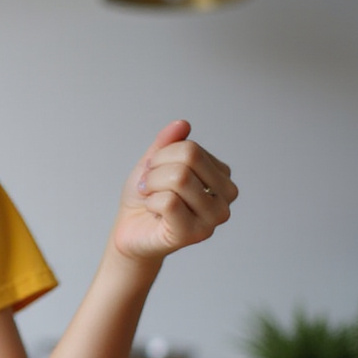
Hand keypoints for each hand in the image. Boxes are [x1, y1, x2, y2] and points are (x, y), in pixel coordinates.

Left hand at [113, 120, 236, 262]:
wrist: (130, 229)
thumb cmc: (146, 197)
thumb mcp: (154, 162)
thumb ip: (169, 142)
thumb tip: (182, 124)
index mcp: (221, 175)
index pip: (190, 148)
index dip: (161, 157)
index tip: (154, 173)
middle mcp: (226, 196)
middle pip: (188, 159)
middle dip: (156, 170)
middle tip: (150, 187)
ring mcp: (214, 217)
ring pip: (179, 178)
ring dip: (152, 186)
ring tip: (153, 199)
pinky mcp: (196, 234)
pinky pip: (168, 202)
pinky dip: (151, 203)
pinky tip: (155, 214)